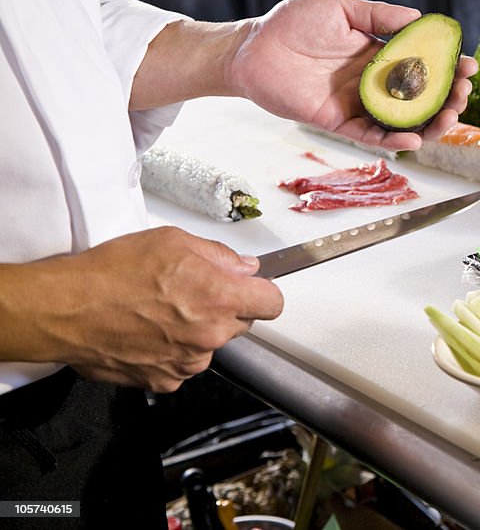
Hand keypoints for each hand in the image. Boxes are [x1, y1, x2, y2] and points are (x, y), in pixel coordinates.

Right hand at [4, 227, 283, 392]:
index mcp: (220, 298)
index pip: (273, 304)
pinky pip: (182, 364)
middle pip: (240, 323)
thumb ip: (219, 255)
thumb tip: (245, 267)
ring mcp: (188, 363)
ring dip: (196, 332)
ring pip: (209, 345)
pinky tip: (146, 333)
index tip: (248, 288)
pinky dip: (171, 352)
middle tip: (190, 292)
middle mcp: (211, 336)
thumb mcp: (173, 241)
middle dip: (224, 308)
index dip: (261, 293)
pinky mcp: (164, 380)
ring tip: (159, 312)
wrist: (65, 309)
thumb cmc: (114, 270)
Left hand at [226, 0, 475, 150]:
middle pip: (421, 97)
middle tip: (463, 94)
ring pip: (403, 121)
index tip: (469, 65)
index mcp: (378, 54)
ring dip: (430, 123)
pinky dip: (394, 140)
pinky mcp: (339, 122)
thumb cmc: (291, 23)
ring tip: (449, 118)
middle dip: (448, 97)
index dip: (448, 66)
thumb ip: (378, 15)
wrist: (251, 48)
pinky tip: (415, 139)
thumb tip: (418, 17)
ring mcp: (358, 104)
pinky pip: (371, 136)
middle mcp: (373, 82)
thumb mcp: (340, 8)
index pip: (423, 64)